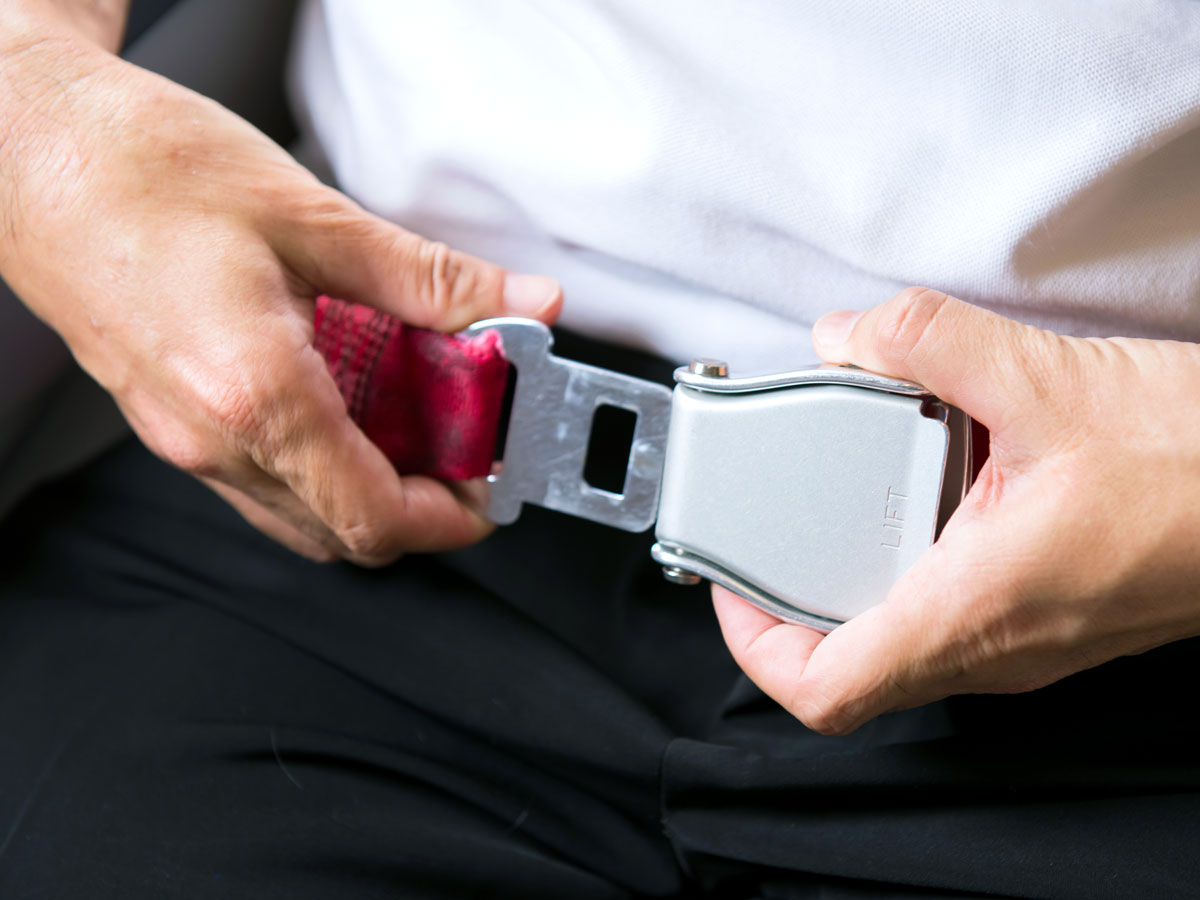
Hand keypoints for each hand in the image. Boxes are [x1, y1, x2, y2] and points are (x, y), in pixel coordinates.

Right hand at [0, 28, 560, 563]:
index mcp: (255, 396)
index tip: (493, 489)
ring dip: (372, 486)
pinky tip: (349, 394)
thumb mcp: (315, 218)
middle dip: (422, 506)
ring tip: (417, 417)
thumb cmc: (140, 168)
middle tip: (467, 444)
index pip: (375, 518)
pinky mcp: (168, 418)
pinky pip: (262, 477)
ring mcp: (182, 438)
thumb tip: (519, 308)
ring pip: (300, 514)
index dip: (453, 519)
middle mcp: (212, 439)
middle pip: (343, 533)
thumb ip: (431, 280)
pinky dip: (323, 460)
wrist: (27, 147)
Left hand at [714, 287, 1199, 733]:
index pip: (825, 687)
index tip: (727, 585)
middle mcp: (995, 647)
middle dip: (790, 599)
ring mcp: (1025, 641)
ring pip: (899, 640)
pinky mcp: (1049, 615)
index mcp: (975, 608)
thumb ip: (927, 342)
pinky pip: (951, 613)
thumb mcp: (1048, 381)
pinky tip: (922, 488)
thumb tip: (850, 334)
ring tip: (829, 504)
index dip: (751, 643)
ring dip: (850, 578)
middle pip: (848, 664)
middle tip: (766, 534)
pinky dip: (910, 561)